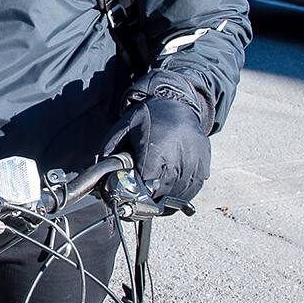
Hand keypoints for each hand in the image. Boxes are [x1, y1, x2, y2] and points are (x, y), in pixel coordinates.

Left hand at [103, 93, 211, 207]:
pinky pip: (193, 189)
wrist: (177, 102)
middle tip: (140, 199)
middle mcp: (178, 157)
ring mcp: (194, 162)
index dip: (137, 193)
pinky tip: (171, 191)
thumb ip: (110, 152)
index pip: (146, 184)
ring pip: (179, 195)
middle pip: (163, 192)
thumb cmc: (148, 116)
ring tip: (155, 196)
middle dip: (149, 198)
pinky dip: (181, 195)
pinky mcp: (204, 164)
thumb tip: (99, 175)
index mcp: (156, 149)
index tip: (130, 195)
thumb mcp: (123, 128)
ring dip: (166, 200)